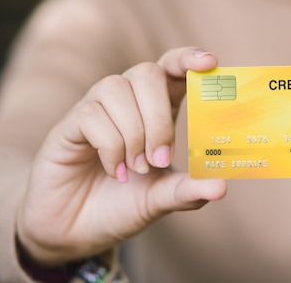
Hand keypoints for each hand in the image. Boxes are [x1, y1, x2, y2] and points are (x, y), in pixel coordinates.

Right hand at [17, 47, 226, 265]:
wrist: (77, 231)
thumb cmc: (122, 205)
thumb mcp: (161, 199)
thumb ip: (189, 191)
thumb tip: (221, 188)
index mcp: (156, 110)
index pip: (172, 68)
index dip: (188, 59)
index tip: (210, 62)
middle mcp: (127, 102)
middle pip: (147, 73)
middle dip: (159, 116)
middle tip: (160, 159)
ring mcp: (95, 110)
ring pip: (117, 89)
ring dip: (134, 133)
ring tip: (136, 169)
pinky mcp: (69, 125)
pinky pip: (91, 115)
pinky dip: (110, 146)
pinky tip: (116, 171)